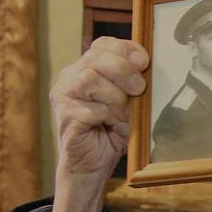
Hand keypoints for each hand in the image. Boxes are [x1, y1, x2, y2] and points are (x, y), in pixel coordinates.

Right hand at [50, 36, 149, 181]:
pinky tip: (111, 126)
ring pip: (91, 79)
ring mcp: (64, 95)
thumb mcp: (130, 104)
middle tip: (139, 89)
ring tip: (123, 115)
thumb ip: (135, 86)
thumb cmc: (112, 133)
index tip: (144, 62)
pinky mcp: (65, 115)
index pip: (103, 45)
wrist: (94, 166)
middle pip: (97, 57)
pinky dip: (108, 117)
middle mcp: (71, 77)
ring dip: (116, 97)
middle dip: (123, 71)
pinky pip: (91, 108)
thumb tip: (147, 71)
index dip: (125, 49)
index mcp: (86, 68)